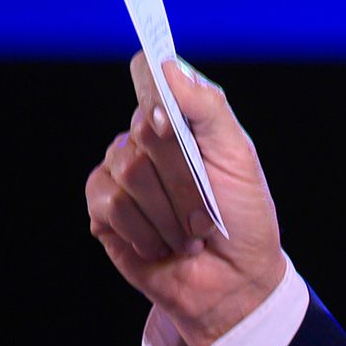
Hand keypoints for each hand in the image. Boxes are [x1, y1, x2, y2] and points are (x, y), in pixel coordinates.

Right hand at [84, 52, 286, 345]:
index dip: (156, 92)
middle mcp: (145, 139)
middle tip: (206, 209)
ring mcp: (120, 173)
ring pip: (129, 170)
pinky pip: (110, 204)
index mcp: (180, 117)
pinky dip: (144, 231)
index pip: (149, 76)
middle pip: (146, 129)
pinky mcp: (103, 210)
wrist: (232, 280)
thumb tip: (166, 65)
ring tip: (188, 234)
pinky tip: (161, 244)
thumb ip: (206, 107)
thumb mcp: (239, 155)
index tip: (172, 120)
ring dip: (169, 213)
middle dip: (184, 177)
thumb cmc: (242, 216)